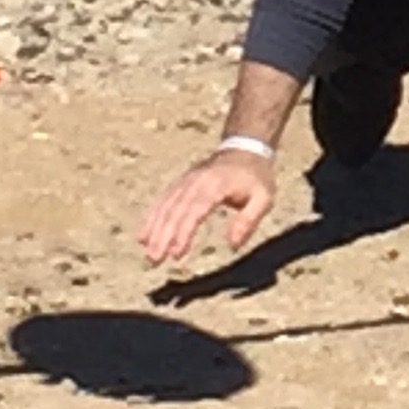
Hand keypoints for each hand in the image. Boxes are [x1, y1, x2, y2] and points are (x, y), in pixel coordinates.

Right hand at [138, 149, 275, 266]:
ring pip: (165, 206)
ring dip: (154, 229)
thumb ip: (249, 221)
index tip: (176, 253)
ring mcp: (186, 181)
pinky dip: (152, 218)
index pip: (195, 210)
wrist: (246, 149)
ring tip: (148, 253)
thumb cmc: (256, 178)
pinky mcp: (181, 183)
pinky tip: (144, 236)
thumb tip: (233, 245)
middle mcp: (196, 182)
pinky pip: (163, 201)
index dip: (184, 232)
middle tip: (155, 260)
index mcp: (216, 185)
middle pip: (175, 210)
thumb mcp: (264, 198)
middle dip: (163, 236)